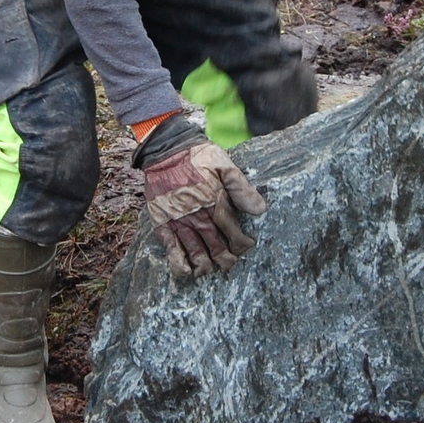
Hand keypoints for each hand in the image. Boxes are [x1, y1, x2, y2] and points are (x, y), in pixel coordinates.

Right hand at [133, 115, 266, 277]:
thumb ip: (242, 188)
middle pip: (216, 246)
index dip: (242, 244)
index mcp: (215, 201)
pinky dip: (180, 264)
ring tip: (212, 270)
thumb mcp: (225, 165)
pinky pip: (171, 249)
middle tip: (231, 264)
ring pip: (195, 252)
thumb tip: (260, 210)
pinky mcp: (162, 223)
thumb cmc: (198, 156)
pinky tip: (188, 272)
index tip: (247, 247)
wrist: (165, 150)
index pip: (232, 231)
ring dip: (206, 265)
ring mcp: (179, 221)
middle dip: (227, 259)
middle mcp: (197, 215)